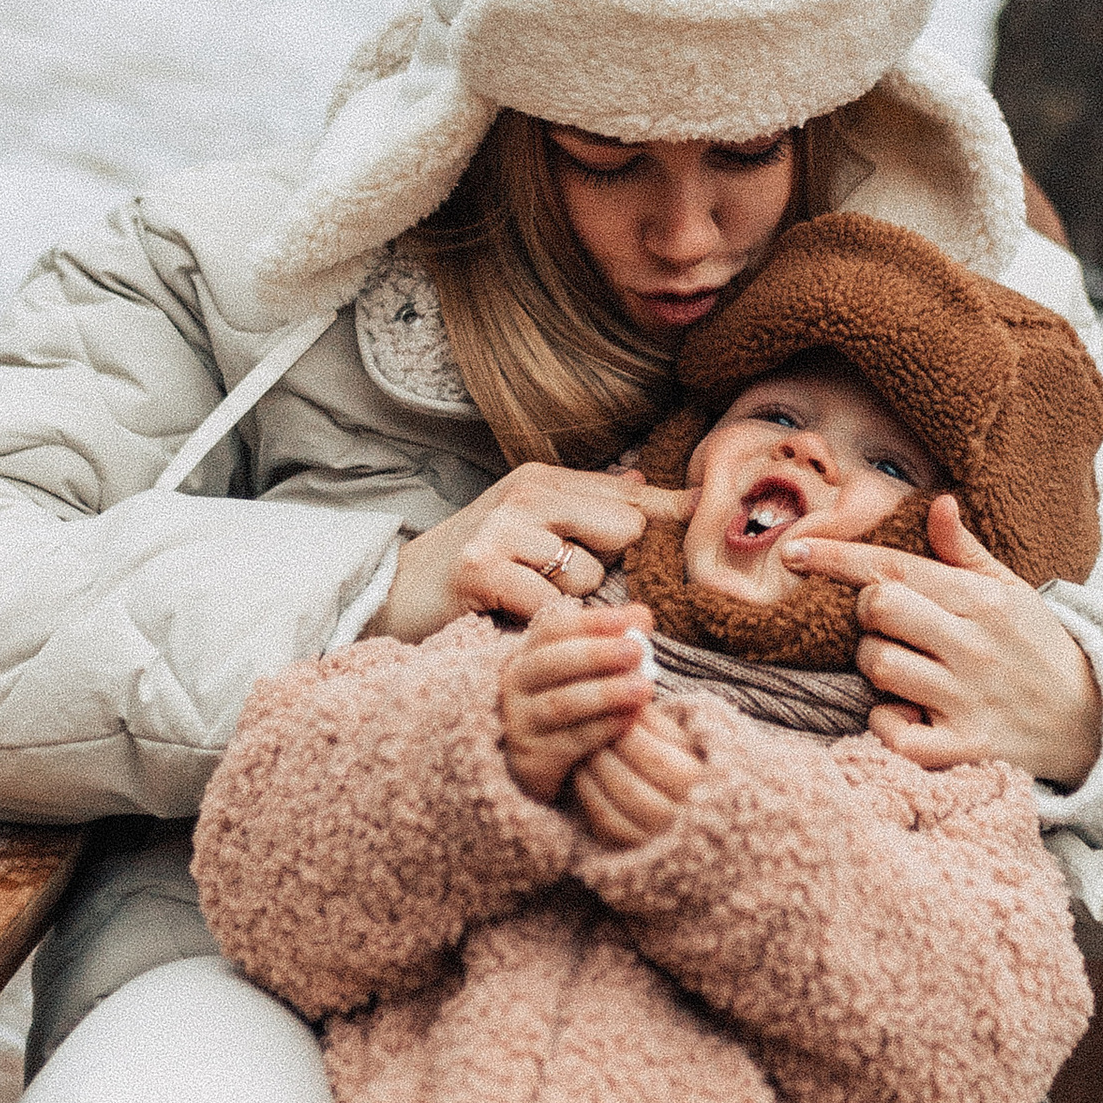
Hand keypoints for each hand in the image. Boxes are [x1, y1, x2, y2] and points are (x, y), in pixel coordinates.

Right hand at [382, 464, 695, 642]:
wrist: (393, 592)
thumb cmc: (475, 564)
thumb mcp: (530, 525)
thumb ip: (587, 506)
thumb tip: (645, 484)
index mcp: (543, 479)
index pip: (630, 496)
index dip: (671, 516)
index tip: (709, 516)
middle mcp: (526, 494)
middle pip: (623, 528)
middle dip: (614, 567)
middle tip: (574, 585)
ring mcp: (503, 529)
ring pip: (589, 574)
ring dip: (572, 603)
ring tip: (532, 602)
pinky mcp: (483, 569)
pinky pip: (552, 605)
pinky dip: (544, 623)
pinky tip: (518, 619)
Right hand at [499, 604, 656, 802]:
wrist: (552, 763)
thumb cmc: (578, 703)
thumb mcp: (594, 669)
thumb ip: (616, 640)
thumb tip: (641, 616)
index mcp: (531, 652)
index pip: (553, 629)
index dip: (589, 622)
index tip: (626, 620)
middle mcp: (518, 683)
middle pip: (550, 663)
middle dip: (596, 655)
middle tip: (636, 651)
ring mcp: (521, 721)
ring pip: (559, 704)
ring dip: (605, 694)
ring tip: (644, 688)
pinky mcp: (533, 757)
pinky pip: (569, 740)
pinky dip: (603, 727)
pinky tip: (630, 719)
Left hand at [570, 702, 708, 847]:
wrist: (683, 801)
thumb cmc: (674, 757)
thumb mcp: (672, 735)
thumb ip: (647, 717)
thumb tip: (618, 688)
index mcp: (695, 780)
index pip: (653, 757)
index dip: (624, 733)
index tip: (610, 713)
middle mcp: (678, 814)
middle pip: (628, 784)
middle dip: (603, 755)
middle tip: (589, 732)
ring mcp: (654, 836)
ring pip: (613, 805)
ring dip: (593, 773)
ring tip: (587, 749)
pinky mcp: (632, 846)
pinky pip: (603, 821)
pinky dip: (589, 794)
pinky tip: (585, 773)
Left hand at [778, 494, 1102, 782]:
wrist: (1093, 722)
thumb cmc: (1037, 648)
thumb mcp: (1010, 591)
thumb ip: (965, 552)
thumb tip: (937, 503)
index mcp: (982, 600)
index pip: (894, 568)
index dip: (837, 558)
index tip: (794, 552)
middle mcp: (973, 646)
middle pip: (878, 610)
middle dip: (864, 613)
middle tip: (885, 624)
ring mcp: (967, 699)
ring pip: (879, 666)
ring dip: (875, 666)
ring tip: (902, 670)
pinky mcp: (964, 748)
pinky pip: (894, 733)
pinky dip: (886, 724)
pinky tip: (902, 716)